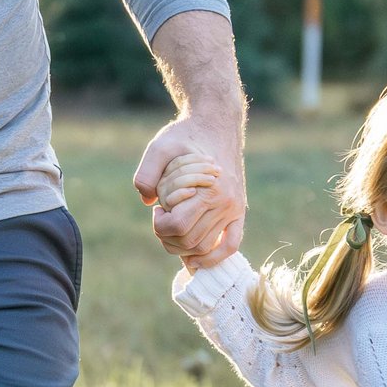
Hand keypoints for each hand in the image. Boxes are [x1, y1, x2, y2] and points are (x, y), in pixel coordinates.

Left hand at [134, 110, 245, 267]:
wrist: (216, 126)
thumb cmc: (185, 137)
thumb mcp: (159, 147)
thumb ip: (147, 174)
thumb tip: (147, 201)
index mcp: (209, 189)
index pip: (179, 226)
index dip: (160, 224)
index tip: (156, 209)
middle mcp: (227, 203)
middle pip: (190, 241)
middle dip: (167, 236)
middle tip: (161, 217)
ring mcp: (235, 209)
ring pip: (205, 247)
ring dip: (182, 246)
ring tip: (171, 226)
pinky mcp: (239, 212)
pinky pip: (231, 245)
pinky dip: (213, 258)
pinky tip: (194, 260)